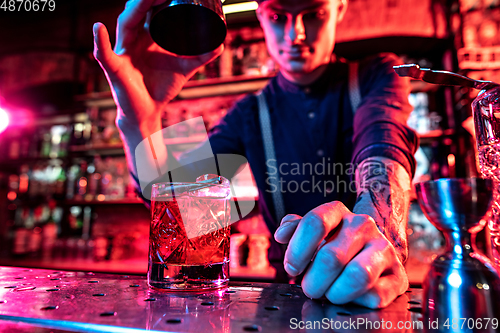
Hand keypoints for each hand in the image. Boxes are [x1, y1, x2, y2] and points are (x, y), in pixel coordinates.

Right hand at [92, 0, 222, 131]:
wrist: (148, 111)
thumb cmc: (161, 86)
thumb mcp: (184, 69)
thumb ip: (201, 56)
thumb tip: (220, 44)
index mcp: (147, 34)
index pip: (151, 8)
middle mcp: (133, 38)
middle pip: (137, 10)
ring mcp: (123, 51)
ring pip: (124, 25)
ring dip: (132, 11)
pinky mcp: (115, 68)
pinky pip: (104, 53)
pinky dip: (100, 41)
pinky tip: (99, 28)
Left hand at [274, 201, 408, 308]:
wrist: (371, 254)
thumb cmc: (333, 245)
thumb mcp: (312, 234)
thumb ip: (294, 230)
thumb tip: (282, 234)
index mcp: (338, 212)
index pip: (315, 223)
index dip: (297, 251)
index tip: (292, 269)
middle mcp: (363, 225)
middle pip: (331, 258)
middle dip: (313, 281)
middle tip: (310, 288)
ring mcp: (384, 249)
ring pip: (357, 276)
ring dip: (335, 293)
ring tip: (329, 294)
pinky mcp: (398, 276)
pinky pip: (374, 296)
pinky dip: (356, 302)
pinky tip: (351, 296)